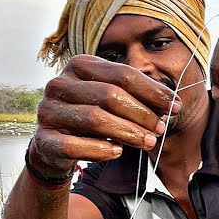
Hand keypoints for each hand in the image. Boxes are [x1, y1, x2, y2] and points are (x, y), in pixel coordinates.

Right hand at [29, 55, 183, 176]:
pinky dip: (99, 150)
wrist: (54, 146)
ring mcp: (48, 111)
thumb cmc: (91, 119)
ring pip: (94, 119)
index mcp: (79, 65)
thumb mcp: (113, 101)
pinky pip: (73, 145)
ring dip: (127, 133)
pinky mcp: (43, 139)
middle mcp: (59, 84)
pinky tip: (117, 153)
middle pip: (109, 95)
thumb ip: (138, 98)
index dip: (152, 91)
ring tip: (148, 142)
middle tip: (161, 129)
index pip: (122, 74)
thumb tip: (172, 104)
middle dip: (141, 113)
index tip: (176, 106)